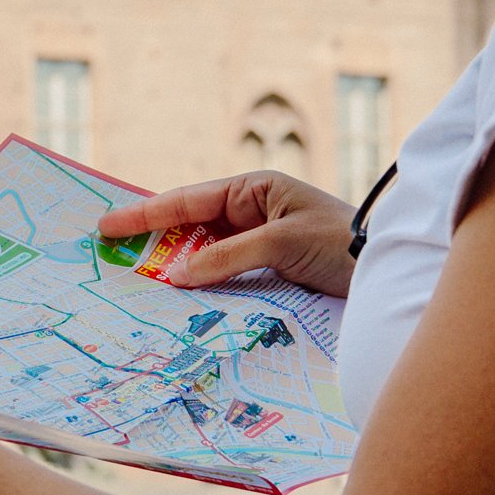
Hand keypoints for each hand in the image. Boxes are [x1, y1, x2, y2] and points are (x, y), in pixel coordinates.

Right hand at [97, 170, 360, 297]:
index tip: (106, 227)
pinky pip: (223, 280)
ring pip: (203, 259)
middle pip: (189, 230)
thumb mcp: (283, 242)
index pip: (187, 201)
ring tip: (134, 287)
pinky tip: (180, 304)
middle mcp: (250, 215)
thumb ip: (228, 256)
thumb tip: (177, 275)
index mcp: (252, 190)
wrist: (388, 268)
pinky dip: (201, 290)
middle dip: (152, 244)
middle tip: (109, 260)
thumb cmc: (341, 241)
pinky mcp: (266, 275)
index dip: (145, 215)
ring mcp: (256, 246)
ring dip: (175, 273)